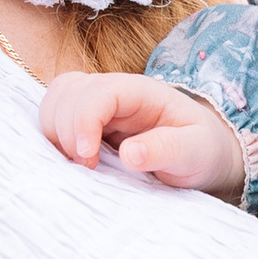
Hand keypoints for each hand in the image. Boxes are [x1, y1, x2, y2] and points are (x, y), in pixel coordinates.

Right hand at [41, 68, 244, 198]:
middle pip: (67, 91)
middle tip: (87, 167)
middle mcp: (114, 92)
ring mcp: (98, 106)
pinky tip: (73, 161)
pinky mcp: (88, 123)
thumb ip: (167, 149)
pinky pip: (56, 119)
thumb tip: (129, 154)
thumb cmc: (202, 150)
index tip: (86, 157)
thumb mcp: (196, 152)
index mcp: (141, 92)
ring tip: (78, 164)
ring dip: (55, 133)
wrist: (204, 155)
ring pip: (55, 102)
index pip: (98, 91)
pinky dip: (54, 139)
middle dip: (65, 130)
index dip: (83, 120)